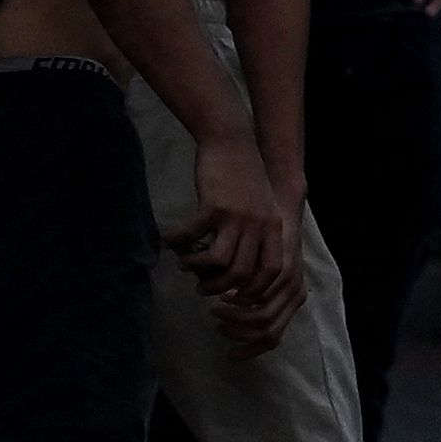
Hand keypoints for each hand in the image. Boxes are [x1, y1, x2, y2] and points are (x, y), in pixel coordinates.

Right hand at [179, 144, 301, 350]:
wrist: (233, 143)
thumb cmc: (242, 180)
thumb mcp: (259, 209)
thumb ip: (254, 235)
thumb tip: (237, 272)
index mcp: (273, 229)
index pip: (270, 273)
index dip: (252, 291)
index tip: (233, 298)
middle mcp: (260, 226)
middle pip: (242, 274)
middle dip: (219, 288)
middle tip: (201, 290)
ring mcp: (238, 217)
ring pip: (217, 261)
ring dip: (197, 270)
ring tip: (185, 267)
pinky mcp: (214, 206)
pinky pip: (192, 237)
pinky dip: (177, 244)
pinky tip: (167, 242)